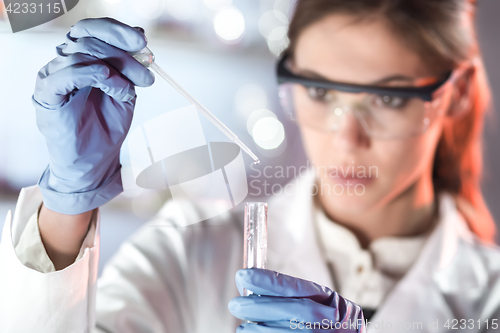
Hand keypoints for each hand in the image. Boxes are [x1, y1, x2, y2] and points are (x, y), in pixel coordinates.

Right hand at [34, 17, 154, 214]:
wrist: (94, 162)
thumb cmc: (107, 128)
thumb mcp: (126, 93)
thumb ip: (129, 69)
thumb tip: (141, 40)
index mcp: (83, 59)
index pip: (93, 30)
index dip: (117, 30)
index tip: (142, 40)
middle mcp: (65, 63)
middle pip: (89, 38)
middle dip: (123, 52)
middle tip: (146, 71)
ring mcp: (54, 76)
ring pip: (80, 53)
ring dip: (114, 67)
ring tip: (130, 88)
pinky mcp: (48, 95)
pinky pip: (66, 74)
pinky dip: (92, 73)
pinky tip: (111, 81)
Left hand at [229, 268, 365, 331]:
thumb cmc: (331, 325)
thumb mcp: (324, 305)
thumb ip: (296, 297)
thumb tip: (253, 288)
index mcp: (333, 302)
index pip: (297, 288)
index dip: (268, 281)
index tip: (244, 276)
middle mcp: (332, 321)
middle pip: (294, 311)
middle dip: (261, 307)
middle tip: (236, 304)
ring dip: (260, 330)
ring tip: (242, 327)